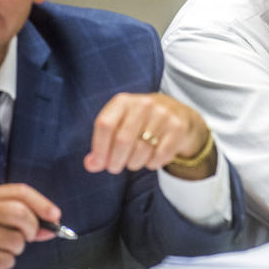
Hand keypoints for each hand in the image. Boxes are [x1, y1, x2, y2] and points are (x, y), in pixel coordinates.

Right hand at [0, 184, 60, 268]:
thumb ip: (21, 215)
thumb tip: (52, 225)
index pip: (20, 191)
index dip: (42, 204)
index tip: (55, 215)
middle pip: (21, 213)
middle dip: (31, 228)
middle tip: (28, 236)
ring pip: (17, 240)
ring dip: (17, 248)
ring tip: (2, 247)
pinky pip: (7, 260)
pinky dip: (6, 262)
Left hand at [84, 92, 215, 179]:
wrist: (176, 112)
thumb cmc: (139, 122)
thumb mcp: (118, 125)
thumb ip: (102, 144)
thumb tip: (91, 165)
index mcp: (123, 101)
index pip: (105, 125)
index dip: (99, 148)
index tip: (98, 163)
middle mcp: (143, 104)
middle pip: (122, 141)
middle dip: (115, 161)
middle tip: (115, 167)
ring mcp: (162, 115)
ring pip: (141, 151)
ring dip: (133, 164)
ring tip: (133, 161)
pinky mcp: (177, 128)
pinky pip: (159, 156)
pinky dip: (151, 164)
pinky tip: (150, 158)